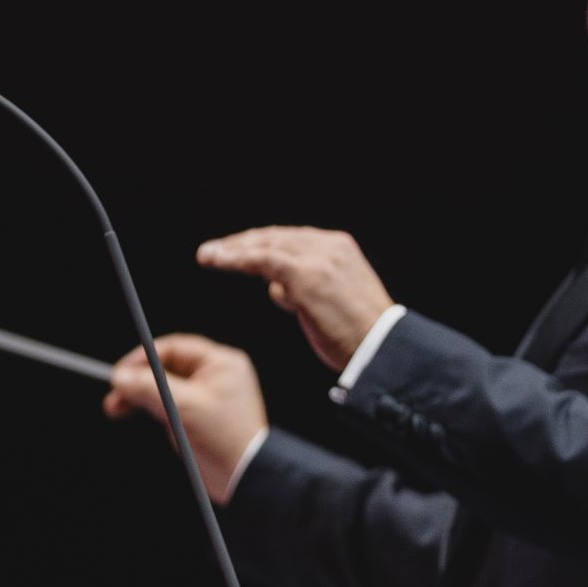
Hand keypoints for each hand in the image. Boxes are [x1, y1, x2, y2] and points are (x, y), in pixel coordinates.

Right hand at [105, 335, 266, 499]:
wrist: (244, 476)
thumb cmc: (223, 439)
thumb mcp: (182, 407)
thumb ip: (148, 387)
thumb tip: (120, 376)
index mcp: (221, 363)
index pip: (173, 348)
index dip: (142, 359)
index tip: (119, 374)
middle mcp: (216, 375)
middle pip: (166, 367)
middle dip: (138, 381)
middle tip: (115, 393)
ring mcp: (208, 396)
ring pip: (165, 387)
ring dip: (140, 395)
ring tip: (117, 408)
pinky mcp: (200, 415)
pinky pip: (170, 404)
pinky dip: (151, 407)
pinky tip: (135, 414)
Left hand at [195, 226, 395, 373]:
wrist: (380, 348)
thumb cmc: (357, 334)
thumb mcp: (332, 300)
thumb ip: (305, 288)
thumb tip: (277, 287)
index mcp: (340, 248)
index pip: (290, 238)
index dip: (260, 243)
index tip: (236, 249)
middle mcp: (330, 246)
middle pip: (275, 237)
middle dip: (242, 243)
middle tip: (213, 250)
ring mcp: (318, 259)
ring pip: (264, 246)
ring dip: (231, 249)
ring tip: (206, 255)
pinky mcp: (306, 276)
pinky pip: (260, 260)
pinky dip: (234, 258)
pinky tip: (214, 260)